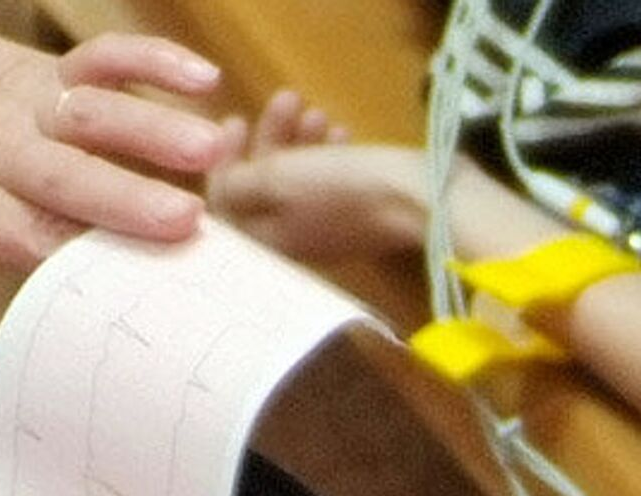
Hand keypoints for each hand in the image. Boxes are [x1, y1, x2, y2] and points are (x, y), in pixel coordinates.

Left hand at [0, 2, 229, 352]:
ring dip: (152, 130)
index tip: (127, 293)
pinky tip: (201, 78)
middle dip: (126, 201)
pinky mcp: (43, 73)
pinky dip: (149, 61)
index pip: (22, 238)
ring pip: (94, 115)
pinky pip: (100, 59)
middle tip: (184, 226)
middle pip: (67, 179)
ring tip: (210, 150)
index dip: (73, 263)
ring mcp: (24, 107)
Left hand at [207, 90, 430, 261]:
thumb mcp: (276, 180)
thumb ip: (237, 185)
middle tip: (284, 102)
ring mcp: (325, 234)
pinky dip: (327, 155)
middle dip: (268, 141)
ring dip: (299, 140)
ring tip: (315, 111)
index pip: (225, 207)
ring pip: (296, 183)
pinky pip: (328, 185)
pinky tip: (341, 131)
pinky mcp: (357, 220)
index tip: (235, 121)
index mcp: (263, 246)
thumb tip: (217, 189)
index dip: (224, 161)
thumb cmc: (342, 189)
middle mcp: (290, 247)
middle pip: (261, 190)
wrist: (423, 202)